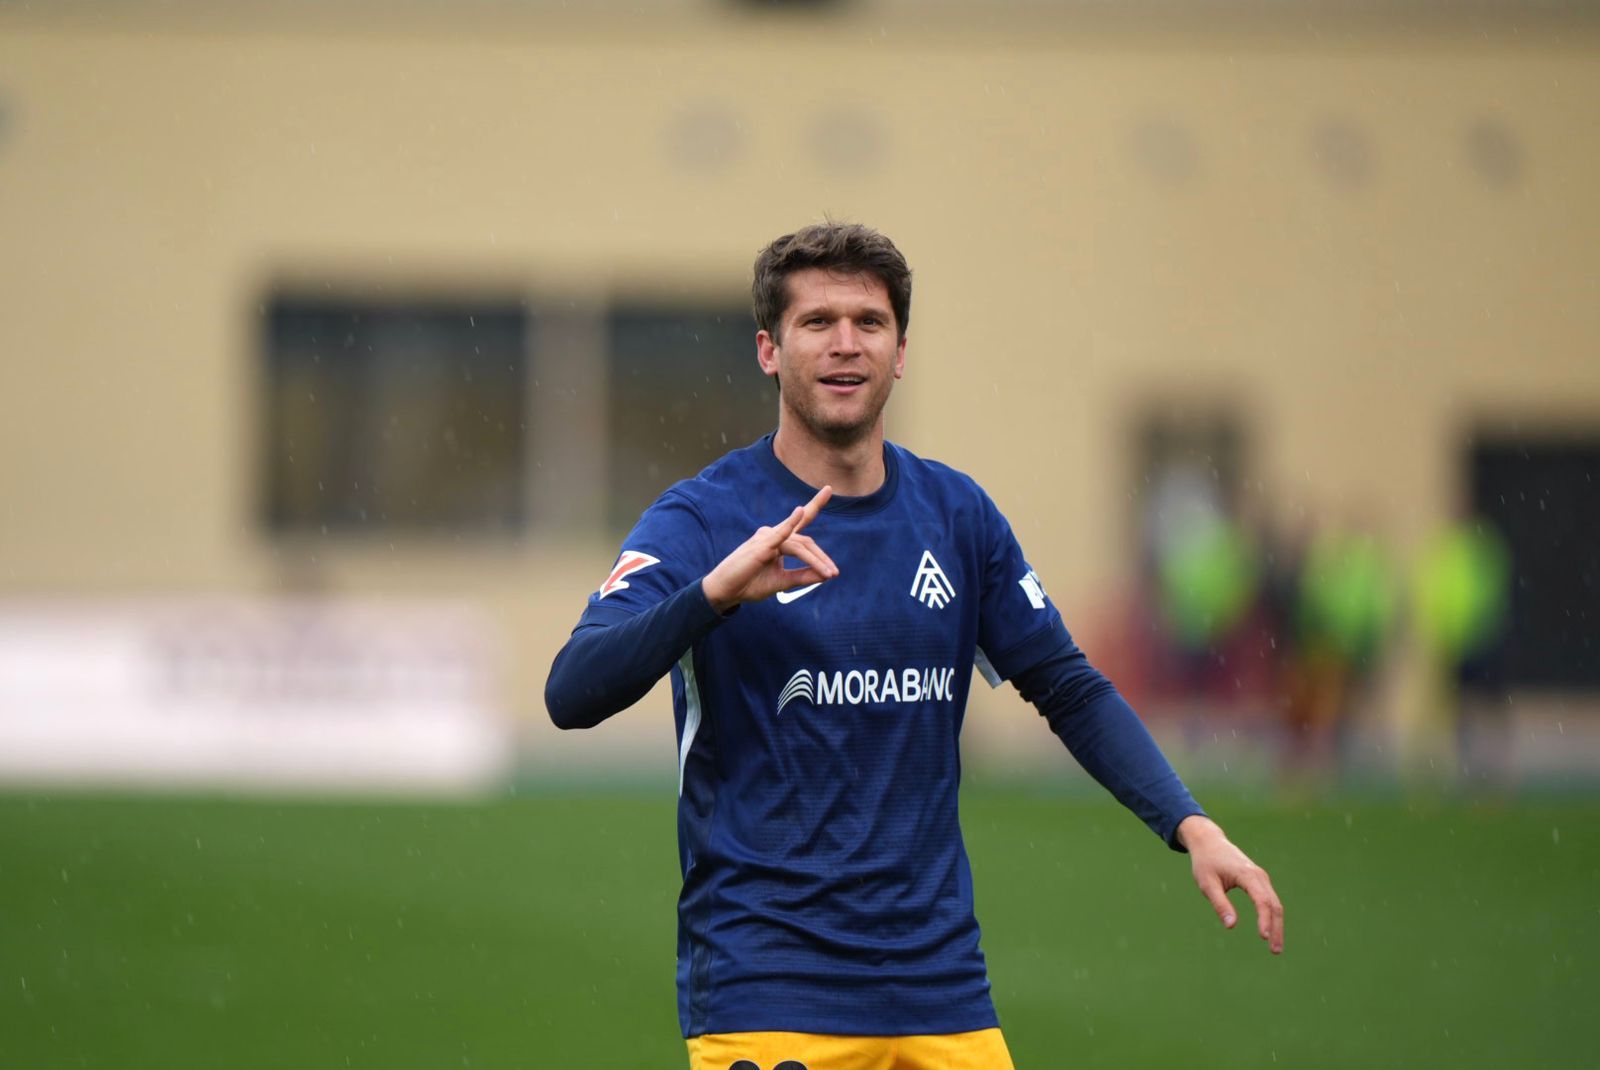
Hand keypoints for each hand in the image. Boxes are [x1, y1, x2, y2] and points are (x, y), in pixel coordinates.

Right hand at [701, 486, 838, 612]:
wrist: (726, 592)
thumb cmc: (749, 584)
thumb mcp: (782, 582)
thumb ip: (803, 577)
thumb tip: (827, 575)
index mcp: (778, 540)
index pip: (801, 522)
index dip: (815, 504)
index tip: (828, 489)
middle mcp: (773, 534)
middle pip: (806, 541)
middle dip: (822, 557)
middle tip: (834, 573)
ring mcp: (767, 538)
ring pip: (800, 545)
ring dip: (816, 560)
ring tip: (829, 574)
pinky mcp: (761, 545)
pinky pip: (780, 534)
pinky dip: (791, 522)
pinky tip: (800, 511)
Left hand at [1177, 814, 1283, 954]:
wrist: (1209, 842)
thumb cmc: (1206, 863)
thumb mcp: (1207, 884)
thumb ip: (1220, 904)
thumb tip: (1231, 926)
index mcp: (1247, 874)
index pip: (1261, 900)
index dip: (1264, 919)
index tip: (1263, 937)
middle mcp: (1259, 876)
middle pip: (1274, 905)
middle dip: (1276, 928)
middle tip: (1275, 951)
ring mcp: (1261, 878)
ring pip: (1275, 904)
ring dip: (1276, 925)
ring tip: (1275, 948)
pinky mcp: (1259, 881)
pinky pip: (1270, 901)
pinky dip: (1272, 917)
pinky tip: (1270, 931)